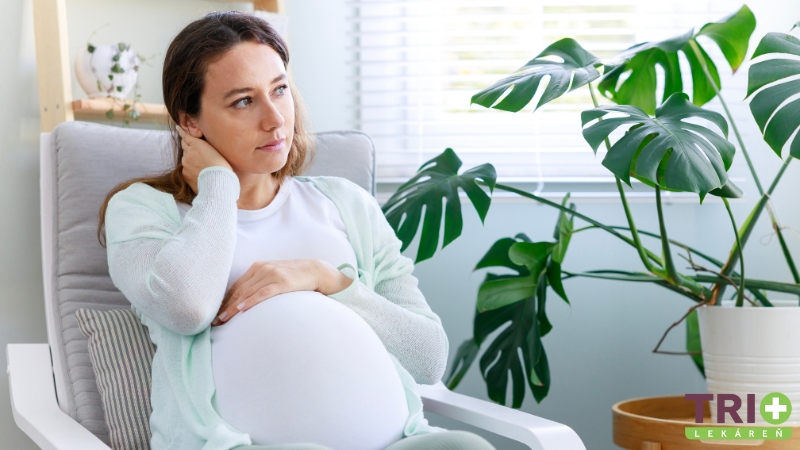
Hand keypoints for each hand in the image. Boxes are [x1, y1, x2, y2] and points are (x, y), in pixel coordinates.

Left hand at [175, 125, 232, 193]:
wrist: (217, 183)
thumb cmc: (222, 167)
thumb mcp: (216, 152)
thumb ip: (205, 148)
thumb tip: (201, 149)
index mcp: (197, 145)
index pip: (186, 136)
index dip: (182, 132)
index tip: (178, 128)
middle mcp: (188, 153)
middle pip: (184, 146)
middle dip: (188, 146)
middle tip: (193, 148)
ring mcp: (185, 164)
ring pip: (185, 159)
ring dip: (190, 159)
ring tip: (201, 166)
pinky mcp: (184, 174)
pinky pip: (186, 169)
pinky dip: (190, 170)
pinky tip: (199, 174)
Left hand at [212, 259, 353, 325]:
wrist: (317, 270)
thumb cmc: (295, 277)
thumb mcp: (274, 277)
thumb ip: (260, 285)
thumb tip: (244, 301)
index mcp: (257, 267)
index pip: (236, 286)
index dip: (224, 301)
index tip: (215, 314)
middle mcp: (262, 269)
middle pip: (239, 290)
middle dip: (225, 306)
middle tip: (214, 321)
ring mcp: (272, 274)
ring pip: (247, 292)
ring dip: (233, 307)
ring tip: (223, 319)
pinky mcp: (282, 282)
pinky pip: (263, 293)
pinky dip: (251, 300)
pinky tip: (241, 308)